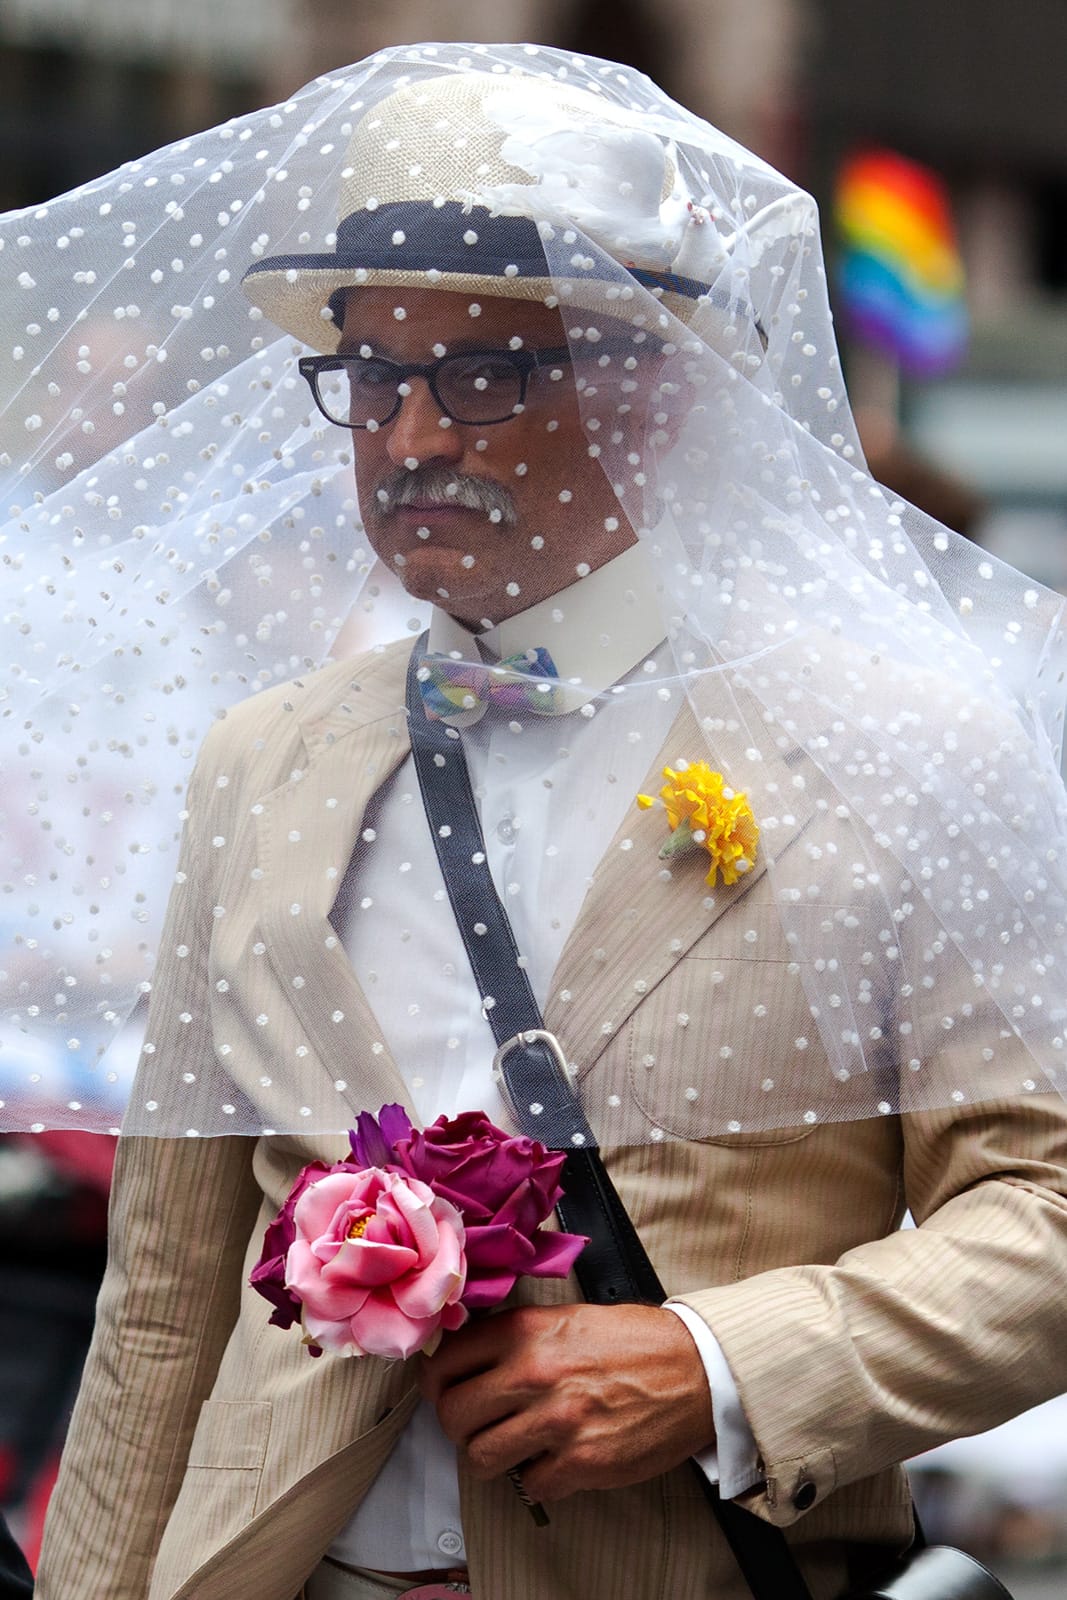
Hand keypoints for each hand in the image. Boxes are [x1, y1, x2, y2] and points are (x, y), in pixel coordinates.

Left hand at [418, 1302, 714, 1501]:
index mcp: (526, 1331)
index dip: (438, 1382)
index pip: (446, 1362)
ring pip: (481, 1457)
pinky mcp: (582, 1462)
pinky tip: (554, 1459)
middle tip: (478, 1423)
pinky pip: (530, 1486)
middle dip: (459, 1424)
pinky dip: (537, 1479)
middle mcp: (534, 1374)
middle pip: (453, 1415)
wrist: (696, 1369)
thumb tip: (467, 1356)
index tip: (444, 1389)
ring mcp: (557, 1421)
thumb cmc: (635, 1341)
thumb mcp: (567, 1318)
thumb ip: (516, 1336)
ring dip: (491, 1456)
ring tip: (512, 1445)